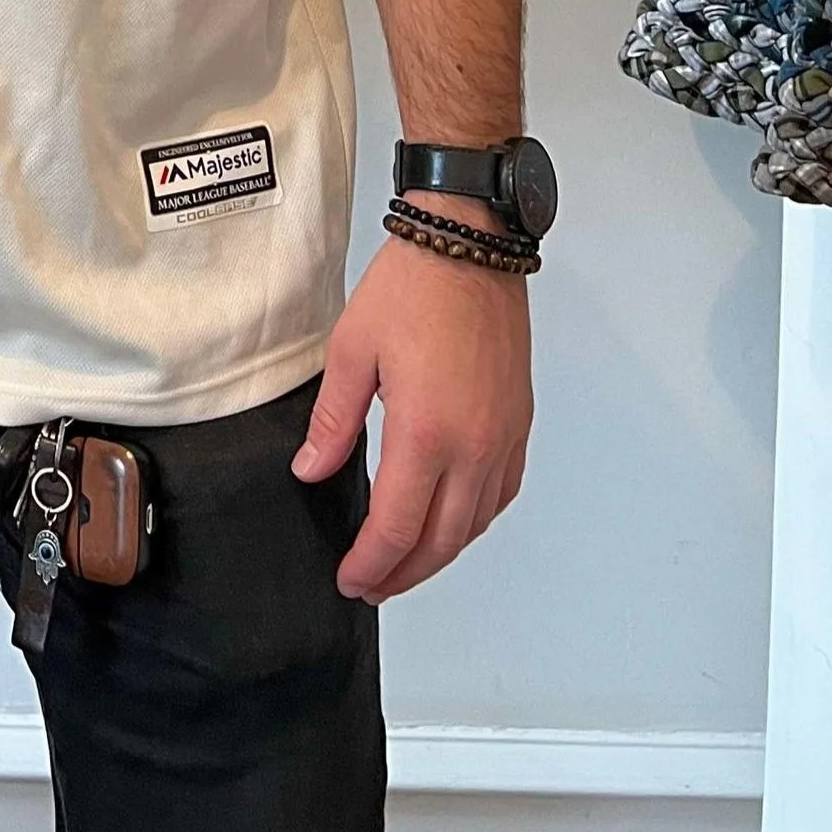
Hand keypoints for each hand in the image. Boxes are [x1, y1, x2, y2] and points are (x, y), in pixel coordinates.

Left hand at [291, 229, 531, 602]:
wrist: (469, 246)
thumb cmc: (411, 288)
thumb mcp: (350, 351)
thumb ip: (333, 423)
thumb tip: (312, 471)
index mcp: (427, 432)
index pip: (397, 527)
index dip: (370, 563)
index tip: (350, 578)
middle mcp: (474, 446)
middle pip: (441, 541)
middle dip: (403, 574)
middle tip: (371, 585)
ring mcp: (503, 437)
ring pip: (475, 525)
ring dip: (439, 555)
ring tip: (404, 565)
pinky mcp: (519, 423)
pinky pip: (502, 494)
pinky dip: (474, 521)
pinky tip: (452, 522)